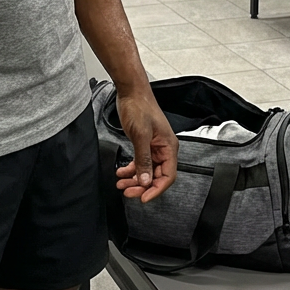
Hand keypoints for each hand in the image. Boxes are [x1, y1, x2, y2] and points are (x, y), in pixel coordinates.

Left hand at [113, 87, 177, 202]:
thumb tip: (145, 181)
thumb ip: (143, 160)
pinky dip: (131, 169)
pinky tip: (121, 172)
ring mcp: (154, 147)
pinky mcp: (144, 144)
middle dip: (142, 186)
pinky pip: (140, 163)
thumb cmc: (139, 107)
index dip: (156, 189)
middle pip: (156, 176)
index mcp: (169, 147)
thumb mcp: (140, 135)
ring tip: (121, 184)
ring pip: (146, 171)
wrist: (131, 92)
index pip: (168, 176)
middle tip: (128, 192)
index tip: (143, 197)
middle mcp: (163, 149)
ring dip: (134, 179)